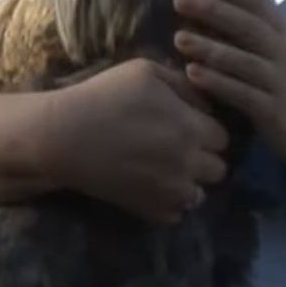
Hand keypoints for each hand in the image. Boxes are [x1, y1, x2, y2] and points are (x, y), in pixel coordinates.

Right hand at [34, 59, 231, 225]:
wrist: (63, 136)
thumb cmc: (103, 96)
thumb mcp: (145, 71)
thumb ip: (184, 84)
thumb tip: (207, 102)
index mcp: (190, 127)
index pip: (222, 137)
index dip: (205, 130)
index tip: (186, 125)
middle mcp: (188, 163)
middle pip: (218, 169)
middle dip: (202, 158)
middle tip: (176, 148)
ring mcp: (170, 191)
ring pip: (200, 195)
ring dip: (188, 183)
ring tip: (163, 170)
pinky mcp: (150, 210)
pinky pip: (176, 214)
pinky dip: (168, 203)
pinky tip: (149, 186)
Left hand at [172, 0, 285, 182]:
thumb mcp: (277, 48)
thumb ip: (249, 27)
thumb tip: (207, 1)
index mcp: (282, 31)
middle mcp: (282, 51)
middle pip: (248, 25)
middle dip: (214, 10)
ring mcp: (279, 80)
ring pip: (243, 60)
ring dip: (211, 48)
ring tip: (179, 38)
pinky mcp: (273, 110)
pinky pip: (242, 94)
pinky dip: (218, 83)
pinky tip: (192, 74)